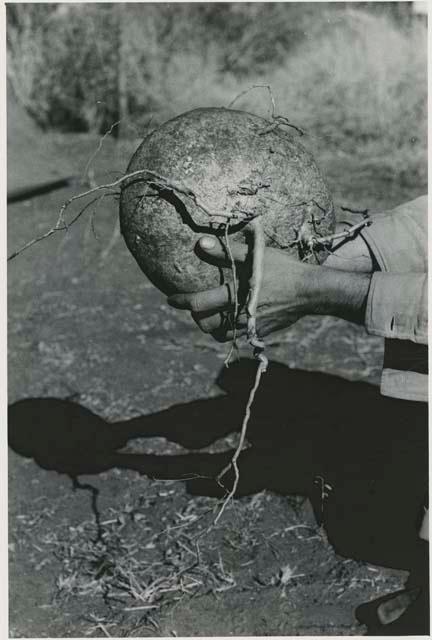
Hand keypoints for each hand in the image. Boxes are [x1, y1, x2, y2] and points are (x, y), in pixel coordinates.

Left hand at [168, 235, 370, 341]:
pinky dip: (231, 330)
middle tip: (196, 306)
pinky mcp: (261, 333)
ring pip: (221, 334)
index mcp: (234, 296)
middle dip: (197, 316)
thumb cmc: (283, 269)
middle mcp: (239, 316)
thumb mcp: (255, 256)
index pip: (198, 304)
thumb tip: (200, 244)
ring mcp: (250, 327)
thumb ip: (225, 252)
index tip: (171, 299)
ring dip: (213, 326)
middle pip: (206, 325)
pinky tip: (234, 318)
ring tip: (213, 314)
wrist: (310, 291)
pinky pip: (239, 336)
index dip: (182, 301)